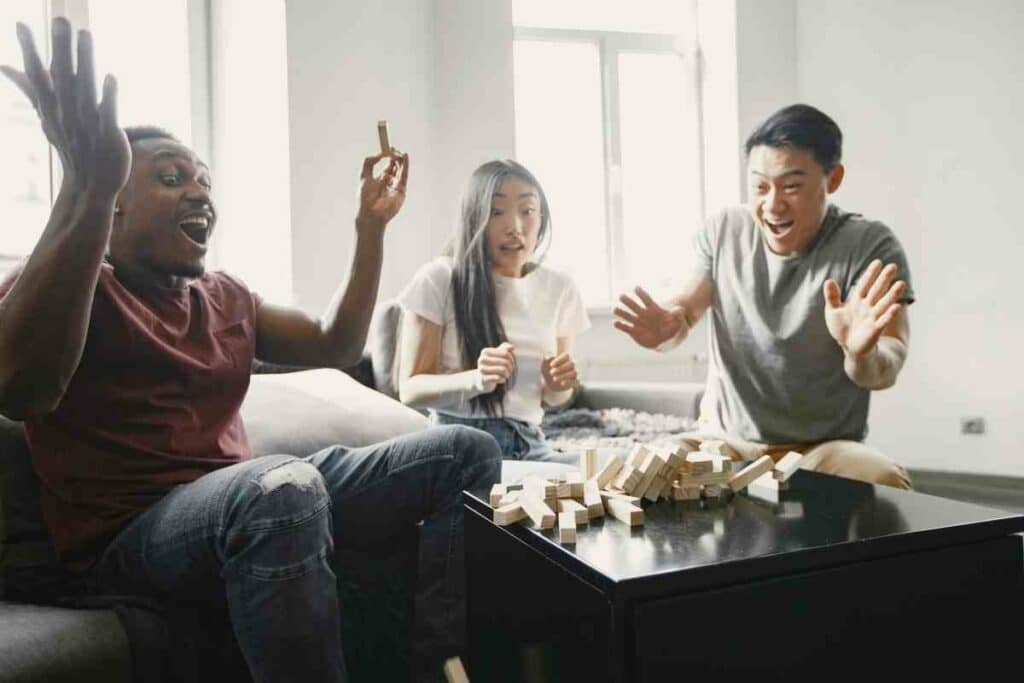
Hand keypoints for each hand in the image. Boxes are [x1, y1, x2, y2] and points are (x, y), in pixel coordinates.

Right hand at [1, 19, 128, 197]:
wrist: (91, 184)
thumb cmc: (72, 144)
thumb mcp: (46, 116)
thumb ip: (30, 89)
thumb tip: (5, 67)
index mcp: (52, 108)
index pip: (37, 75)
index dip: (29, 50)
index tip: (20, 25)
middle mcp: (66, 113)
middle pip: (62, 76)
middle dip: (60, 48)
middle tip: (60, 18)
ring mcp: (87, 123)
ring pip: (85, 89)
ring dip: (85, 62)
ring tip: (85, 34)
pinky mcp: (108, 134)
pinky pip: (108, 113)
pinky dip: (108, 96)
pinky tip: (110, 76)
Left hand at [355, 151, 408, 234]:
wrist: (370, 212)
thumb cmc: (365, 197)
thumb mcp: (364, 175)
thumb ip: (369, 162)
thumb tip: (379, 153)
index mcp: (380, 179)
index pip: (388, 165)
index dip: (388, 156)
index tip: (388, 148)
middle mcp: (390, 182)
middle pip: (396, 166)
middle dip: (395, 156)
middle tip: (394, 149)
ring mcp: (396, 186)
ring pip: (401, 169)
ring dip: (401, 159)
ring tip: (399, 152)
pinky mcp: (401, 190)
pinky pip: (404, 175)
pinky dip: (405, 165)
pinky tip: (405, 156)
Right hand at [476, 342, 514, 393]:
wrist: (481, 379)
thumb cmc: (492, 364)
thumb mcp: (498, 354)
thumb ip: (505, 348)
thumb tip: (512, 347)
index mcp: (485, 351)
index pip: (505, 353)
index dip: (512, 358)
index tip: (512, 362)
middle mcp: (482, 359)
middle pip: (505, 362)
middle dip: (511, 367)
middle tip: (510, 370)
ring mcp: (481, 370)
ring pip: (503, 370)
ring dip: (507, 373)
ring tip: (507, 374)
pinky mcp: (483, 379)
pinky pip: (499, 378)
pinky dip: (503, 379)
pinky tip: (502, 379)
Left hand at [541, 352, 577, 391]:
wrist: (549, 382)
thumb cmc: (547, 370)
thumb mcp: (544, 365)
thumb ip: (545, 360)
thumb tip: (547, 358)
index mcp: (565, 358)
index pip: (566, 356)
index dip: (559, 360)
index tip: (551, 365)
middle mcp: (571, 364)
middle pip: (571, 363)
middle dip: (561, 368)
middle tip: (551, 373)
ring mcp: (574, 373)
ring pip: (574, 372)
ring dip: (564, 376)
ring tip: (554, 379)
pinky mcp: (575, 381)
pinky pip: (576, 381)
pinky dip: (569, 382)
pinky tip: (561, 383)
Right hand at [613, 286, 685, 348]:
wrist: (666, 340)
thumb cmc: (673, 328)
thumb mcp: (678, 321)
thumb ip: (677, 314)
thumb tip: (681, 310)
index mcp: (653, 309)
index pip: (646, 299)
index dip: (641, 294)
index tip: (636, 288)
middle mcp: (643, 314)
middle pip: (634, 305)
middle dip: (628, 301)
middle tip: (621, 296)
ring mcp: (638, 322)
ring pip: (627, 315)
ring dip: (621, 312)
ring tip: (615, 309)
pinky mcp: (634, 331)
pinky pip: (625, 327)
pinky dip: (620, 325)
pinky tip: (615, 323)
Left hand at [824, 259, 905, 357]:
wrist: (848, 346)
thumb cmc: (842, 327)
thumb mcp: (833, 311)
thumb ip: (832, 296)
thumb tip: (828, 280)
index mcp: (857, 301)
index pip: (864, 284)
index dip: (870, 274)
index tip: (877, 262)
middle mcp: (867, 307)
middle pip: (877, 291)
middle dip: (884, 279)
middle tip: (893, 266)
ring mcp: (872, 317)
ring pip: (884, 303)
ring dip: (892, 294)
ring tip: (901, 283)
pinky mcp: (875, 330)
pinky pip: (883, 321)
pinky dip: (889, 314)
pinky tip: (897, 306)